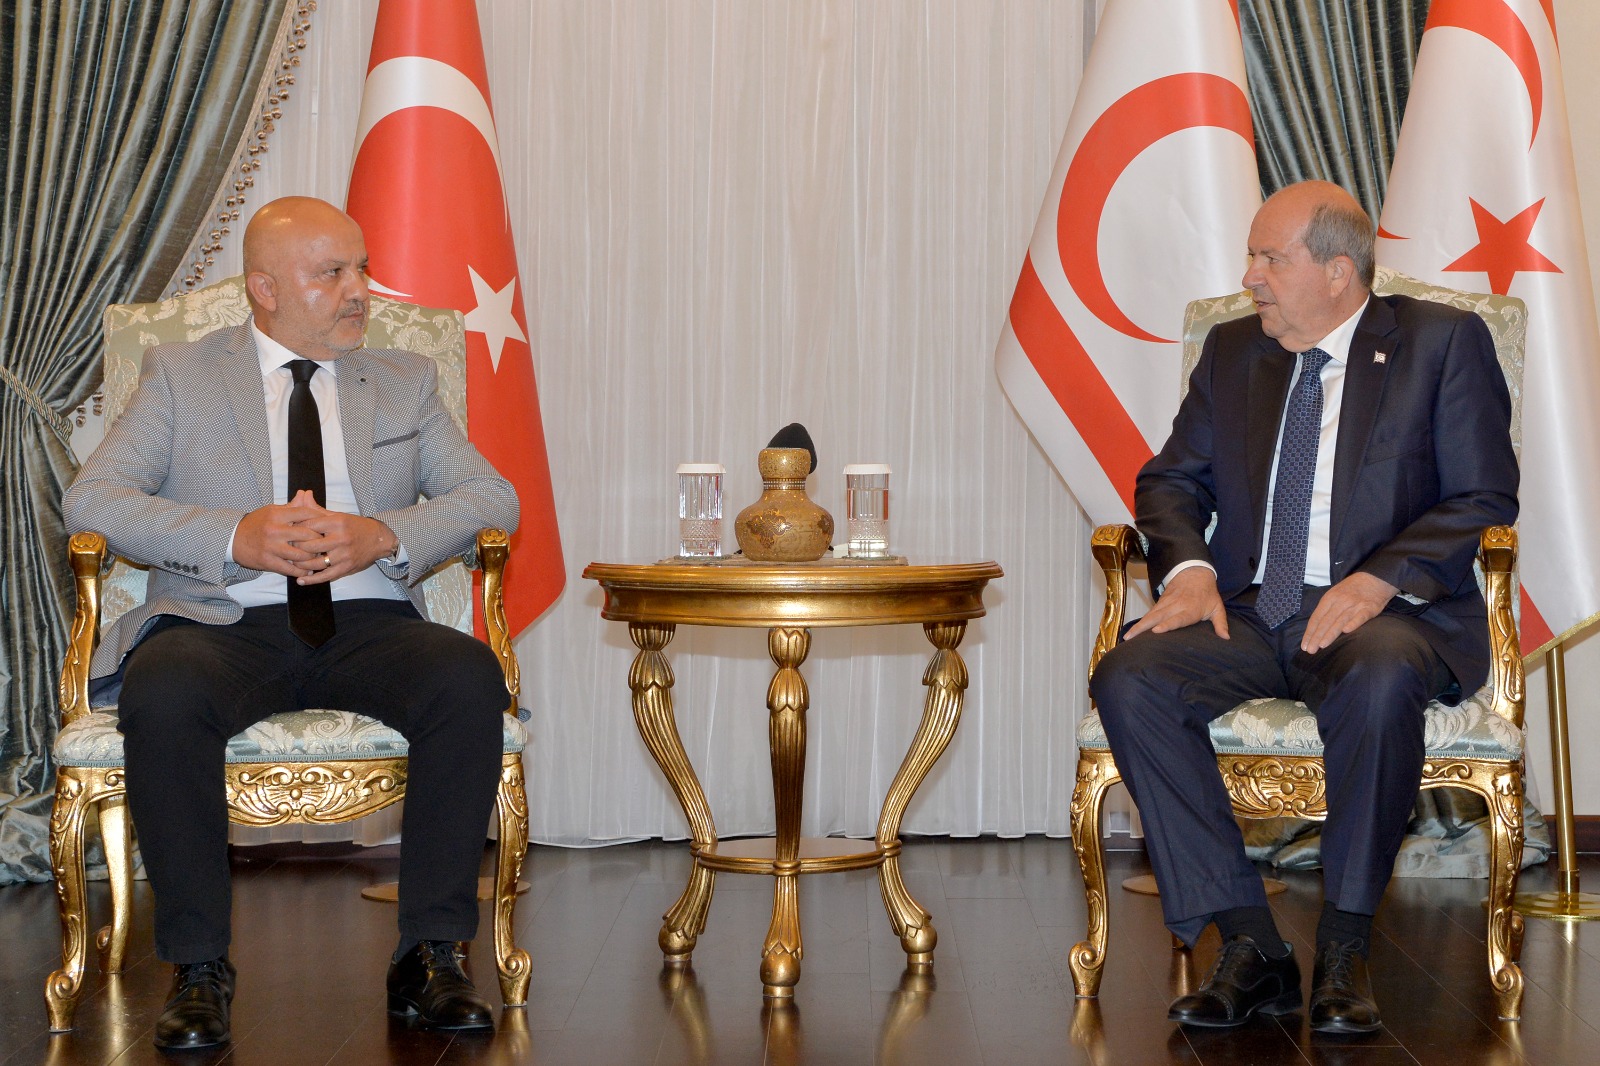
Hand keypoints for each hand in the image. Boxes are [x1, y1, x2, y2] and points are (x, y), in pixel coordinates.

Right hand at [232, 495, 327, 576]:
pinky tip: (308, 572)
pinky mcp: (267, 561)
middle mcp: (275, 530)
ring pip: (300, 554)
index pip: (305, 513)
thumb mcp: (271, 511)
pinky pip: (289, 568)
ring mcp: (271, 547)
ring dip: (312, 558)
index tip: (327, 524)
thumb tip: (307, 493)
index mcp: (277, 515)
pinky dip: (301, 572)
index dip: (319, 518)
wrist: (232, 538)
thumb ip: (291, 506)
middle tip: (327, 543)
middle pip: (307, 535)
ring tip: (319, 558)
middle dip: (319, 540)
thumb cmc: (256, 524)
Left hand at [279, 490, 399, 585]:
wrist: (379, 539)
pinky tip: (300, 580)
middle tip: (287, 548)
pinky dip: (311, 580)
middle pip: (309, 546)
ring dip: (301, 564)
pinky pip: (325, 576)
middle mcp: (341, 539)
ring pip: (315, 563)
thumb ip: (317, 509)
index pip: (309, 526)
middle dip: (296, 548)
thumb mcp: (338, 515)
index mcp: (337, 523)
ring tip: (293, 563)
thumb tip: (303, 494)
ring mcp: (344, 555)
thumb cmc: (356, 526)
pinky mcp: (346, 568)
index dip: (296, 530)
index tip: (288, 532)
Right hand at [1124, 566, 1229, 640]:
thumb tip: (1226, 638)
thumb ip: (1221, 623)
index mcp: (1190, 609)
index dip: (1167, 625)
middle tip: (1131, 638)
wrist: (1195, 572)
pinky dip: (1140, 622)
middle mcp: (1176, 606)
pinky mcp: (1160, 602)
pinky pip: (1149, 613)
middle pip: (1158, 618)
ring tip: (1127, 636)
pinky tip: (1132, 631)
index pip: (1178, 618)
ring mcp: (1166, 603)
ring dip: (1138, 625)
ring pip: (1150, 615)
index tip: (1157, 631)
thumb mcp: (1217, 607)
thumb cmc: (1207, 593)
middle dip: (1144, 627)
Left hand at [1300, 571, 1398, 652]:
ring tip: (1322, 645)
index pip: (1316, 618)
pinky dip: (1353, 623)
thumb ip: (1326, 610)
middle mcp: (1340, 602)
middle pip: (1326, 621)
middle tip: (1310, 650)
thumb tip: (1314, 628)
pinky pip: (1360, 616)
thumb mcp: (1334, 594)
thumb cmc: (1351, 590)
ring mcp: (1354, 604)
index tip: (1305, 645)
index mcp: (1329, 598)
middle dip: (1317, 636)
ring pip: (1340, 621)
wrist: (1374, 578)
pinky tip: (1346, 631)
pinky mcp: (1369, 608)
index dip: (1310, 632)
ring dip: (1330, 634)